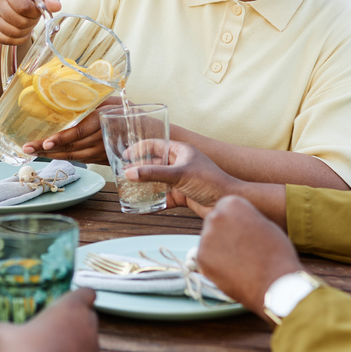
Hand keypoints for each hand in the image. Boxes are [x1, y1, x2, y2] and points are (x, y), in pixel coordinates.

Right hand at [0, 0, 61, 46]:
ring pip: (11, 31)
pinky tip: (23, 32)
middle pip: (17, 20)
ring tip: (28, 23)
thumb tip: (56, 6)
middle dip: (30, 21)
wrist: (14, 2)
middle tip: (33, 17)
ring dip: (25, 31)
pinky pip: (4, 39)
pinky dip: (18, 39)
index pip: (23, 6)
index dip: (34, 12)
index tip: (37, 9)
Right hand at [0, 288, 99, 351]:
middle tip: (54, 330)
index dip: (81, 296)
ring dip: (77, 346)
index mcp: (71, 308)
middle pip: (89, 318)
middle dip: (75, 323)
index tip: (70, 302)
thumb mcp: (0, 337)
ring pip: (90, 343)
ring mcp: (95, 350)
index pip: (87, 293)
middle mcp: (88, 325)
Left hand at [23, 97, 118, 162]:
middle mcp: (101, 140)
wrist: (148, 131)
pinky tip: (50, 154)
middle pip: (71, 148)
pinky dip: (64, 158)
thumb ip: (90, 100)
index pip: (78, 133)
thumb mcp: (110, 100)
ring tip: (33, 152)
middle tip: (27, 148)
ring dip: (51, 156)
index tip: (45, 142)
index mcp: (102, 122)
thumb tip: (65, 90)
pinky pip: (80, 159)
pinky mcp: (102, 159)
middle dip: (46, 149)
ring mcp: (101, 153)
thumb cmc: (127, 111)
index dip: (61, 139)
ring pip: (73, 157)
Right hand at [124, 141, 238, 216]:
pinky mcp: (182, 195)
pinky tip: (142, 206)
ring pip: (157, 181)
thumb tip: (130, 173)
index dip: (140, 148)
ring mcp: (181, 180)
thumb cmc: (210, 182)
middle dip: (139, 169)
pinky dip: (153, 202)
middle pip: (154, 163)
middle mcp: (180, 164)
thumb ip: (153, 173)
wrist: (227, 202)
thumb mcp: (179, 174)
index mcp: (181, 151)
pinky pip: (163, 197)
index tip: (126, 155)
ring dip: (145, 185)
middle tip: (124, 174)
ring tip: (129, 189)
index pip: (156, 145)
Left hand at [196, 196, 302, 316]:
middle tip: (240, 249)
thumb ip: (245, 219)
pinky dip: (215, 265)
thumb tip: (236, 224)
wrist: (275, 281)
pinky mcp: (201, 258)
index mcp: (232, 203)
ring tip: (240, 262)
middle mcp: (215, 216)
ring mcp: (206, 238)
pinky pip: (206, 259)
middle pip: (214, 223)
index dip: (234, 222)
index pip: (224, 208)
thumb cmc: (276, 253)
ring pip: (209, 242)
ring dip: (219, 250)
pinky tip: (233, 271)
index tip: (242, 232)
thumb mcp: (263, 223)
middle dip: (223, 234)